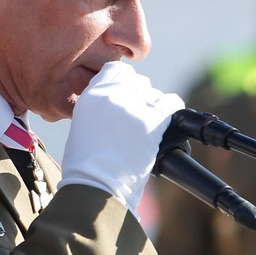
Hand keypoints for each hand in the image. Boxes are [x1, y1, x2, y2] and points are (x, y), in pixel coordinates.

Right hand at [59, 62, 183, 213]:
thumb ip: (100, 106)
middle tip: (136, 117)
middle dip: (139, 96)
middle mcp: (113, 94)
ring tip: (148, 126)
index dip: (124, 83)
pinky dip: (172, 109)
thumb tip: (121, 100)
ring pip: (154, 93)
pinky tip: (167, 119)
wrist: (96, 184)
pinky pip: (171, 103)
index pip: (116, 71)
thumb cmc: (86, 163)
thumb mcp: (83, 124)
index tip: (126, 97)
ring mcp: (133, 106)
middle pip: (138, 81)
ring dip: (153, 106)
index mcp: (92, 94)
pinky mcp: (151, 121)